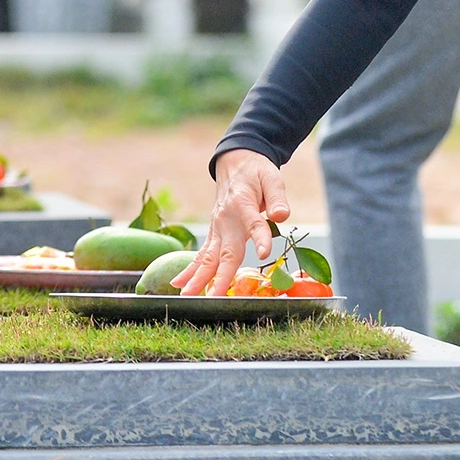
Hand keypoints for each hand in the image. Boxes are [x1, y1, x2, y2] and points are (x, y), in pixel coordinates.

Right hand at [174, 149, 291, 294]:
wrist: (234, 162)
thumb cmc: (256, 171)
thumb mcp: (272, 177)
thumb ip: (277, 197)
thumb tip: (281, 216)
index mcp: (243, 203)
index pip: (254, 223)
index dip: (259, 238)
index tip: (263, 254)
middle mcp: (226, 219)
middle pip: (224, 251)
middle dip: (218, 276)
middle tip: (212, 297)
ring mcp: (217, 227)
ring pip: (208, 256)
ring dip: (197, 277)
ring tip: (187, 295)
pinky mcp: (214, 233)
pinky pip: (201, 254)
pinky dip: (190, 269)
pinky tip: (178, 284)